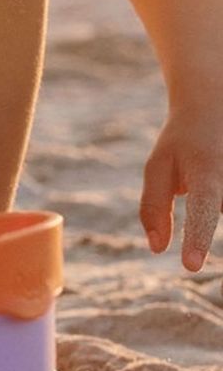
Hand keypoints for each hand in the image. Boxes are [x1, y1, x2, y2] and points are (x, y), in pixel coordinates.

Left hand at [140, 104, 222, 271]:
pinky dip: (217, 198)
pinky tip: (209, 174)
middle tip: (194, 178)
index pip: (201, 211)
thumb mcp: (157, 166)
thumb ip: (154, 207)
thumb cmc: (181, 142)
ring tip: (205, 170)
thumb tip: (156, 249)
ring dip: (213, 202)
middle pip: (217, 213)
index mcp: (206, 173)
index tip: (191, 266)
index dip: (197, 239)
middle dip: (205, 217)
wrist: (215, 105)